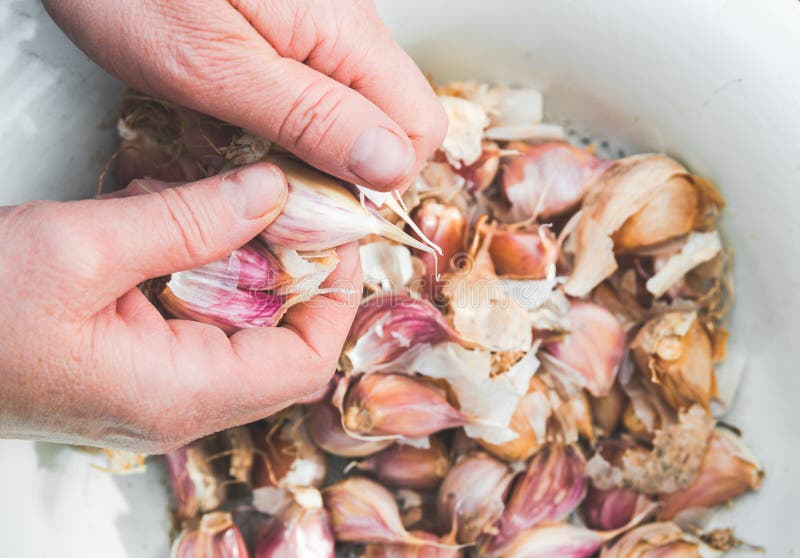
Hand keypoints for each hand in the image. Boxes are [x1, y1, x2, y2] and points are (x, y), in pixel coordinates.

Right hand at [0, 164, 361, 452]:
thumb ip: (191, 220)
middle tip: (276, 204)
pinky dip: (187, 262)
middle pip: (276, 341)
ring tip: (203, 202)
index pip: (306, 363)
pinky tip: (154, 220)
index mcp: (178, 395)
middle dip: (283, 267)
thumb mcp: (84, 248)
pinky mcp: (127, 361)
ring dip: (231, 258)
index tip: (338, 237)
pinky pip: (187, 313)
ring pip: (232, 322)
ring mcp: (151, 386)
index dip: (335, 298)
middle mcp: (175, 403)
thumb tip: (273, 193)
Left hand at [44, 0, 447, 191]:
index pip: (419, 128)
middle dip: (337, 166)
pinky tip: (225, 112)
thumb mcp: (215, 68)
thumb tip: (391, 167)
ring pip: (347, 112)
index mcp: (345, 30)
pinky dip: (274, 116)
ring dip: (299, 144)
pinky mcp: (289, 26)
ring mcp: (320, 23)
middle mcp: (348, 24)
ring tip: (232, 135)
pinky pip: (309, 90)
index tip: (313, 196)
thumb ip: (310, 117)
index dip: (376, 179)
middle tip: (268, 174)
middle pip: (389, 122)